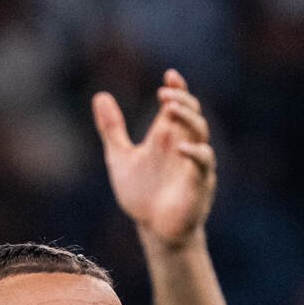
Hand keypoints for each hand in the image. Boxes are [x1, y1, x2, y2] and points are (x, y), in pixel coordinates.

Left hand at [93, 68, 216, 247]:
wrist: (153, 229)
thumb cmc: (141, 194)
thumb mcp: (120, 158)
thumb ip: (112, 129)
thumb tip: (99, 95)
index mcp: (167, 137)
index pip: (178, 105)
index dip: (178, 88)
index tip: (170, 75)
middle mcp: (183, 144)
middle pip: (192, 113)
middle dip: (182, 99)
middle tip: (164, 93)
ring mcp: (193, 163)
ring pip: (201, 132)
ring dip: (188, 118)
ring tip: (169, 108)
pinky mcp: (199, 183)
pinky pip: (203, 162)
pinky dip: (196, 152)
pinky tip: (181, 147)